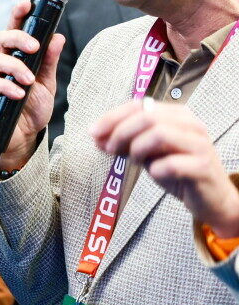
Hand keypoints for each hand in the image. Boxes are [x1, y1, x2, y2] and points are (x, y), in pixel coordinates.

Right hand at [0, 0, 65, 171]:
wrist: (22, 139)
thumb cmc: (31, 110)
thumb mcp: (47, 84)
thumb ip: (50, 61)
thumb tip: (58, 37)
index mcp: (14, 57)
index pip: (14, 30)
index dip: (17, 15)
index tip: (26, 5)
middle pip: (1, 39)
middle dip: (18, 38)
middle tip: (34, 48)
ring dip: (15, 68)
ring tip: (29, 81)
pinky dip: (6, 87)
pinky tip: (18, 93)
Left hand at [91, 100, 238, 236]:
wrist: (211, 198)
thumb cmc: (177, 171)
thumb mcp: (147, 153)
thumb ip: (125, 142)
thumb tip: (96, 137)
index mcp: (177, 115)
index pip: (139, 106)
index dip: (112, 117)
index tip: (93, 132)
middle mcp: (191, 125)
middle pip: (147, 118)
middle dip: (121, 132)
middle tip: (110, 149)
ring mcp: (199, 145)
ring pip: (159, 134)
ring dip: (137, 148)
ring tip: (136, 161)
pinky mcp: (203, 167)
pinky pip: (171, 164)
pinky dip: (156, 169)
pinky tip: (155, 174)